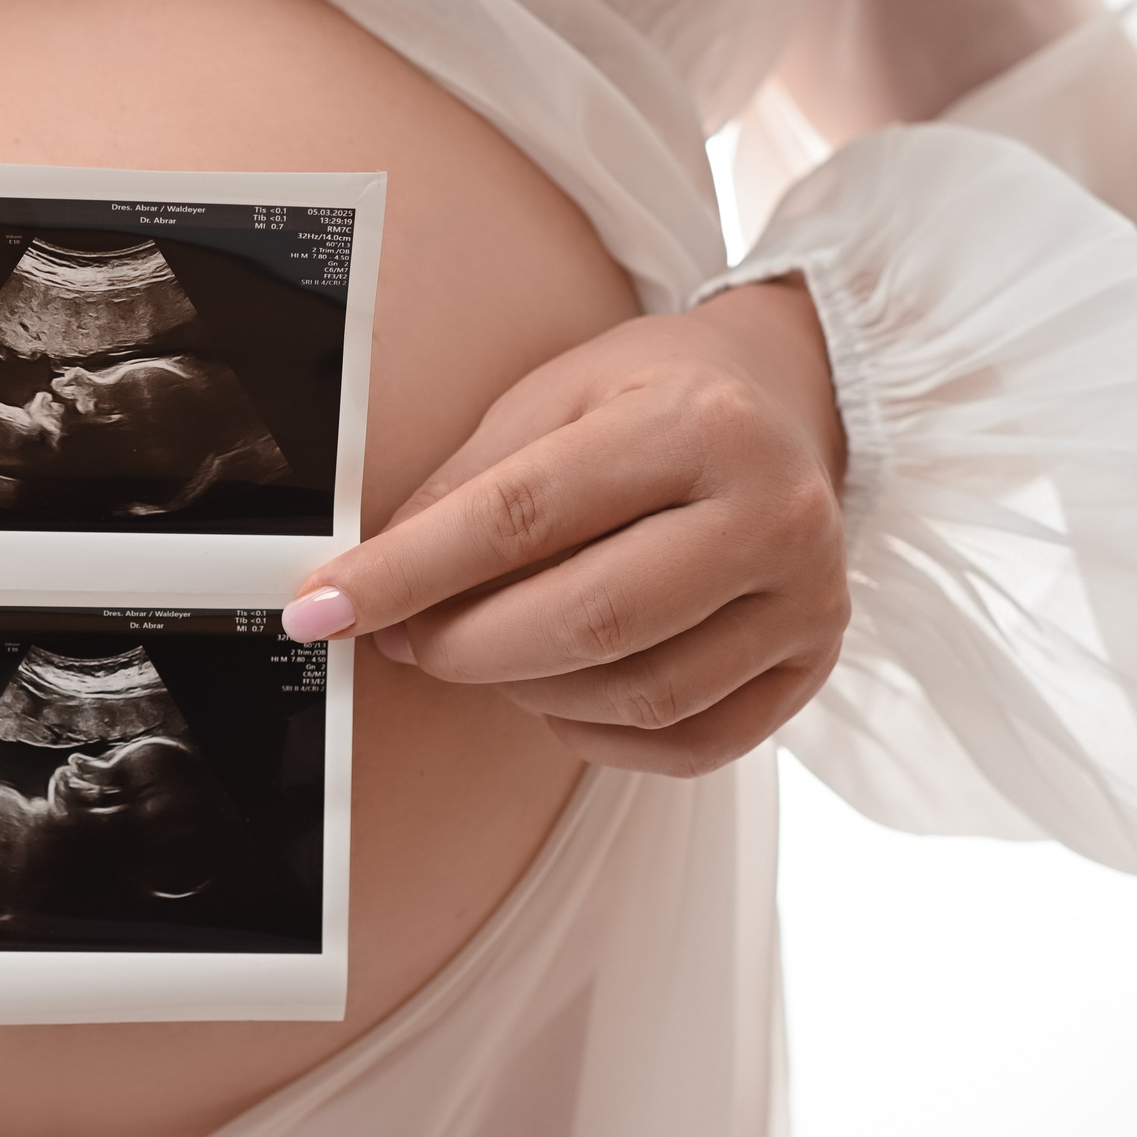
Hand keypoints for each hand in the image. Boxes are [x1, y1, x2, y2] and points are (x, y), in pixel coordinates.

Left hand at [282, 280, 847, 775]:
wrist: (790, 401)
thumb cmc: (656, 394)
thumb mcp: (552, 398)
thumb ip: (467, 488)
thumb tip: (372, 580)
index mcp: (696, 424)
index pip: (523, 516)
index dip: (406, 571)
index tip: (323, 605)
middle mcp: (770, 514)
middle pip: (588, 622)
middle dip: (463, 644)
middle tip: (402, 636)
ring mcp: (806, 599)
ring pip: (638, 695)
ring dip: (526, 690)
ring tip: (485, 649)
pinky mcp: (813, 665)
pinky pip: (685, 742)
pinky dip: (597, 732)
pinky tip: (558, 687)